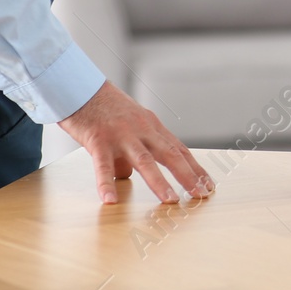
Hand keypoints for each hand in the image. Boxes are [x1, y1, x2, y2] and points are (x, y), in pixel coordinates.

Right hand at [59, 80, 212, 204]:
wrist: (82, 88)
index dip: (195, 168)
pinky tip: (110, 200)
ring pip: (144, 160)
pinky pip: (102, 165)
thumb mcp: (128, 127)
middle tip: (201, 194)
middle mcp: (142, 130)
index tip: (208, 184)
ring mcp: (122, 135)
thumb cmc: (105, 109)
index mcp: (152, 127)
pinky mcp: (98, 140)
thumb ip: (131, 151)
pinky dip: (106, 183)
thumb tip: (129, 175)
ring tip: (171, 201)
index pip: (179, 149)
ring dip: (159, 182)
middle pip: (170, 154)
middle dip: (188, 176)